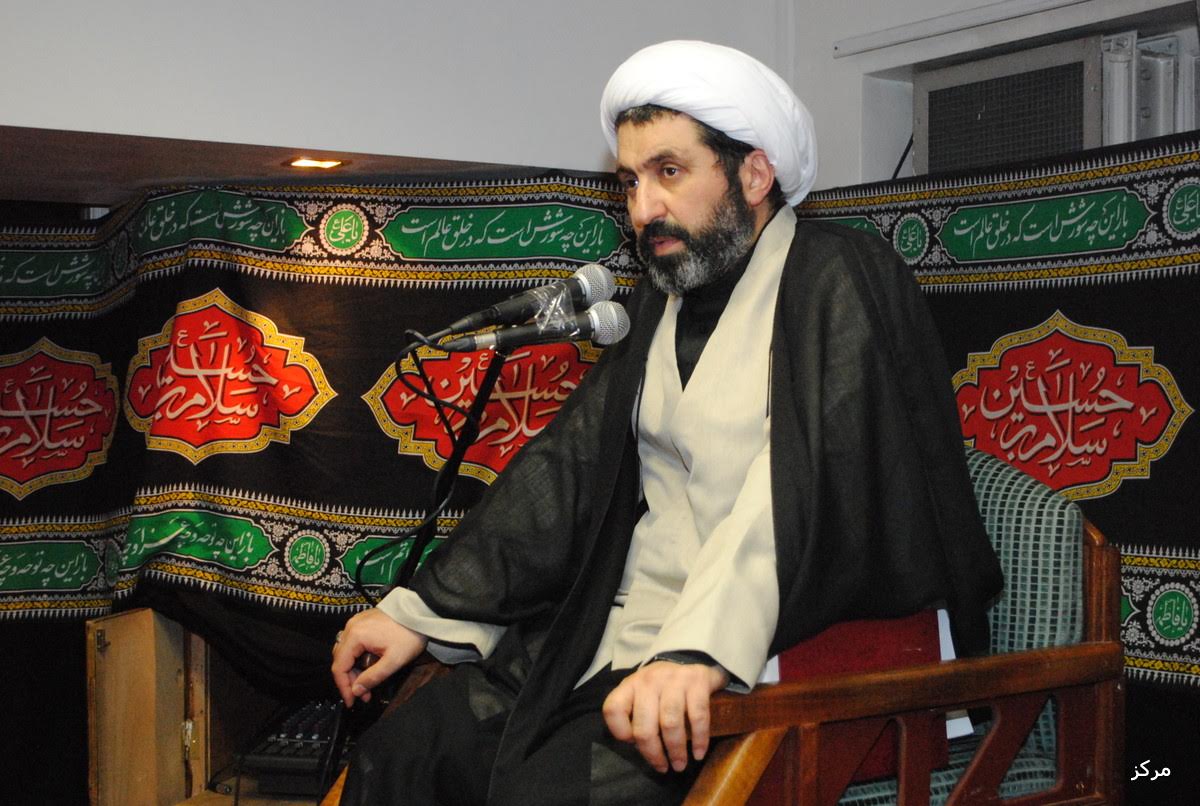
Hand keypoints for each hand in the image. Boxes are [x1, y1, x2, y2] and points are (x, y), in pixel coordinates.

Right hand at [331, 608, 427, 706]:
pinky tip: (368, 666)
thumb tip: (356, 691)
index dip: (343, 687)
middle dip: (350, 680)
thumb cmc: (409, 636)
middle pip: (341, 659)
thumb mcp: (393, 661)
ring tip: (367, 683)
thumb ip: (372, 677)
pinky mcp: (363, 622)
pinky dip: (357, 657)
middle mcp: (351, 627)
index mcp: (355, 635)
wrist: (421, 612)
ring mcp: (356, 622)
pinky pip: (353, 643)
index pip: (339, 667)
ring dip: (354, 669)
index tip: (351, 702)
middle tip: (364, 694)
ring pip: (346, 651)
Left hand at [602, 660, 728, 773]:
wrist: (690, 657)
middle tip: (663, 768)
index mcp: (630, 684)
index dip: (620, 732)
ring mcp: (674, 680)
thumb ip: (634, 714)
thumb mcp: (640, 693)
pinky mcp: (697, 681)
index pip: (613, 709)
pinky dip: (699, 739)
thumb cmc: (661, 686)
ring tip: (680, 765)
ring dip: (676, 751)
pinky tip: (698, 753)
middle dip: (653, 753)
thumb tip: (636, 744)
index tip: (633, 743)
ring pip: (670, 724)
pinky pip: (697, 716)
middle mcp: (649, 681)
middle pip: (644, 726)